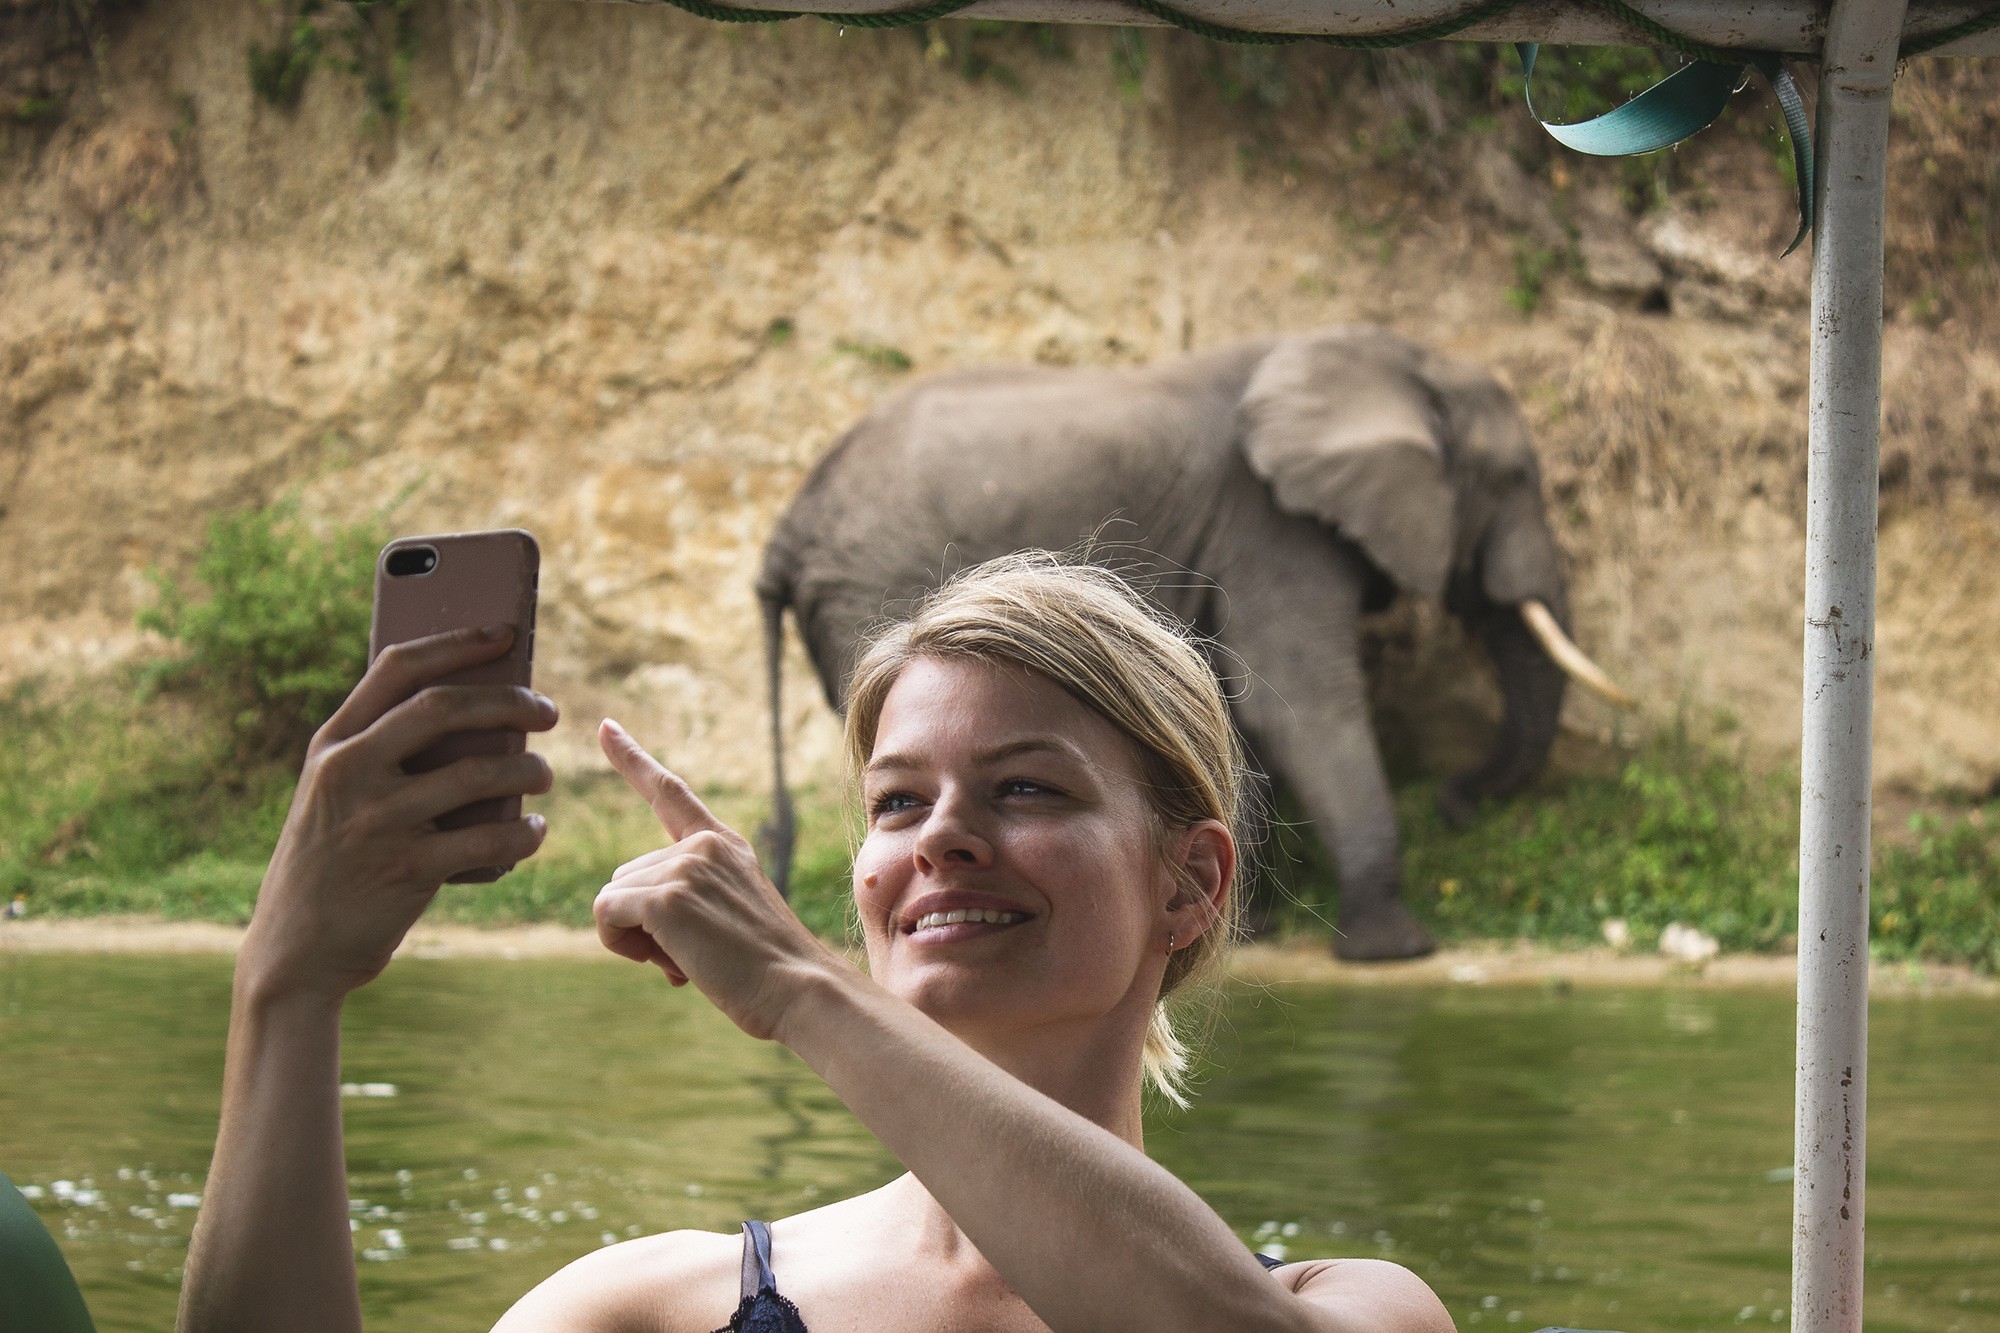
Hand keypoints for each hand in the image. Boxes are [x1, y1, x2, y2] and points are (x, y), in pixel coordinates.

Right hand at [240, 626, 557, 1001]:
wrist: (295, 954)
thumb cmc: (333, 865)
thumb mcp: (337, 798)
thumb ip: (386, 755)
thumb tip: (484, 717)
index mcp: (332, 744)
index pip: (398, 667)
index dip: (457, 641)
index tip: (507, 630)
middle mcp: (349, 771)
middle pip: (447, 707)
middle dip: (511, 700)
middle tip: (548, 712)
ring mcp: (377, 819)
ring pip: (482, 771)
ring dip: (530, 770)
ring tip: (544, 777)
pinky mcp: (408, 868)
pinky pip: (492, 836)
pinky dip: (526, 831)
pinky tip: (533, 830)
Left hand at [594, 719, 840, 1040]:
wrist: (800, 989)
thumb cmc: (768, 972)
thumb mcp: (729, 918)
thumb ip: (686, 901)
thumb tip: (622, 915)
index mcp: (723, 845)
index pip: (669, 791)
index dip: (631, 758)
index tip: (604, 726)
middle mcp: (702, 846)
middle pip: (625, 876)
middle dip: (641, 922)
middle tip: (694, 954)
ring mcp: (684, 866)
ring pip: (612, 898)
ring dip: (634, 939)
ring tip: (691, 960)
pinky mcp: (666, 895)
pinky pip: (606, 915)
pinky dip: (620, 944)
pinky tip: (669, 962)